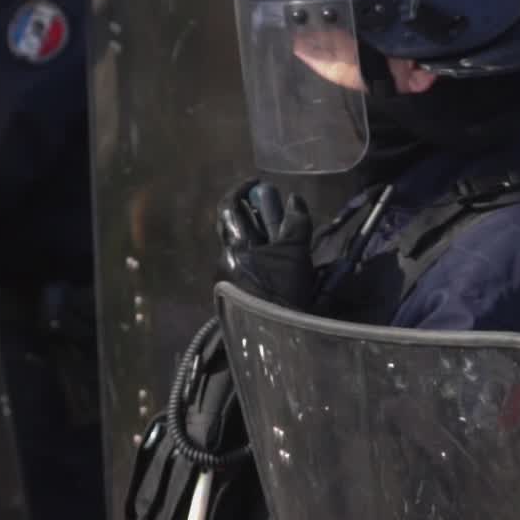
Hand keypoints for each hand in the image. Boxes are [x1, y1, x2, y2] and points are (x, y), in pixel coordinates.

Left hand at [216, 179, 316, 309]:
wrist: (276, 335)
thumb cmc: (284, 292)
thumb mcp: (296, 253)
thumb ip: (296, 223)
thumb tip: (294, 199)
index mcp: (234, 247)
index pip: (229, 207)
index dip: (242, 190)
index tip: (259, 183)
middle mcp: (223, 260)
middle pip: (233, 226)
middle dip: (253, 213)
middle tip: (273, 209)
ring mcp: (226, 278)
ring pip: (240, 247)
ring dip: (258, 237)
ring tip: (280, 240)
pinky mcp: (233, 294)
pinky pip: (243, 266)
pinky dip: (258, 258)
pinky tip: (274, 265)